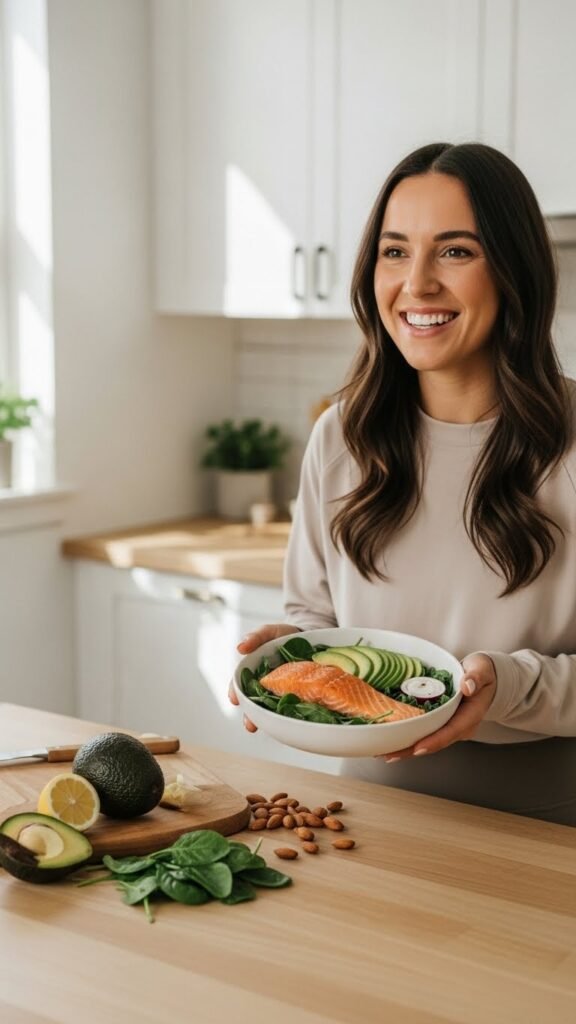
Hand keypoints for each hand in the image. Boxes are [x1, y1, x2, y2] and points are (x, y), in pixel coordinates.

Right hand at [229, 623, 300, 731]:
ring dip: (269, 720)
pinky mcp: (298, 696)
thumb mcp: (269, 632)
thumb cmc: (284, 635)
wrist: (309, 636)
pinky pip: (293, 708)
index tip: (234, 700)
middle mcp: (265, 686)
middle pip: (253, 703)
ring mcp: (281, 693)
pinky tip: (295, 721)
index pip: (239, 685)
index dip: (235, 693)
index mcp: (254, 672)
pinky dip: (292, 716)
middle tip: (250, 725)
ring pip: (271, 710)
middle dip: (250, 715)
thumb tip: (240, 648)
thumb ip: (256, 637)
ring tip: (269, 728)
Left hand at [378, 653, 497, 760]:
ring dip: (406, 748)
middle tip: (388, 754)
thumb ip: (476, 677)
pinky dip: (408, 737)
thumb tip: (467, 686)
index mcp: (470, 716)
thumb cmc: (483, 672)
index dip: (434, 741)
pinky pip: (424, 733)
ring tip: (383, 752)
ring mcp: (450, 727)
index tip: (417, 748)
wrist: (484, 677)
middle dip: (411, 750)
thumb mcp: (482, 669)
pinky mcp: (441, 723)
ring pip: (427, 741)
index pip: (451, 731)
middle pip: (435, 742)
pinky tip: (390, 740)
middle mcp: (459, 727)